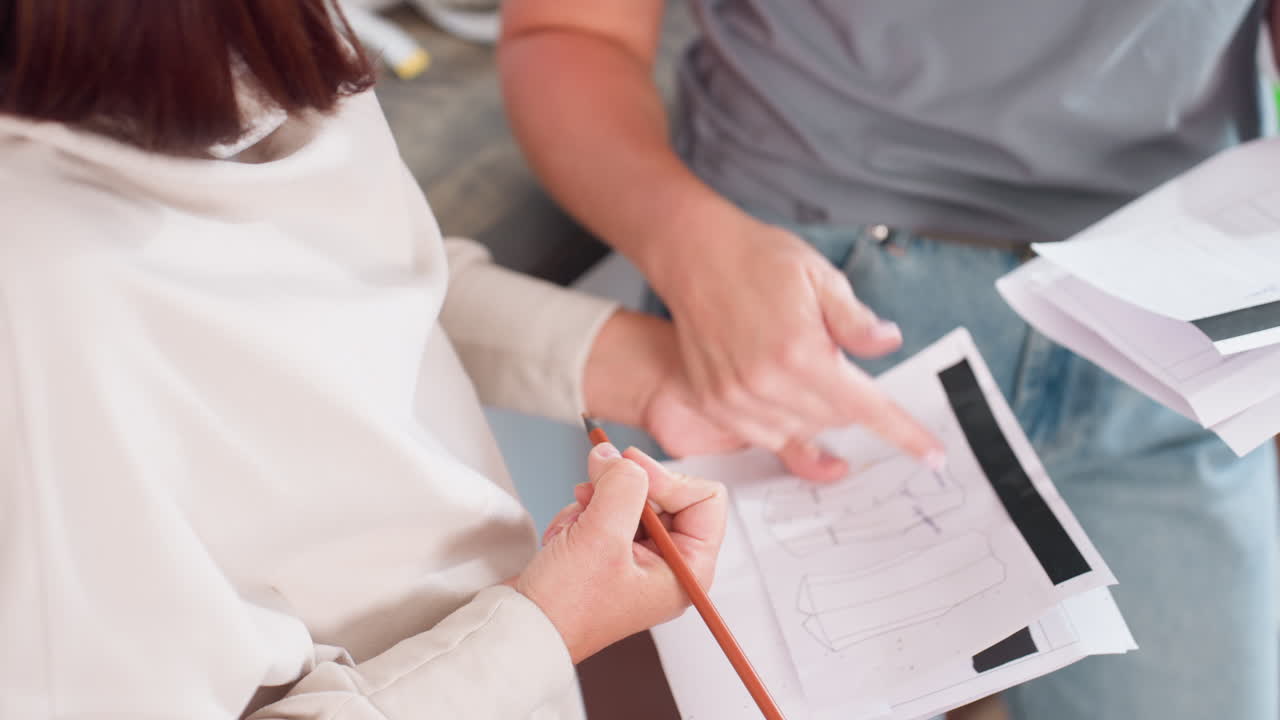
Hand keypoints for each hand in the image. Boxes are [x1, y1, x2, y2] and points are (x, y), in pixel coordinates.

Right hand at [512, 443, 726, 662]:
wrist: (525, 628)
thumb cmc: (568, 606)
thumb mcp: (602, 535)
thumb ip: (621, 484)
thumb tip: (617, 456)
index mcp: (689, 569)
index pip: (704, 498)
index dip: (667, 479)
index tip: (629, 471)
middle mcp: (671, 564)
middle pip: (665, 493)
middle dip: (621, 492)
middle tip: (591, 497)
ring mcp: (641, 558)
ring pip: (629, 497)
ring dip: (595, 503)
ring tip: (574, 528)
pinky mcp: (613, 552)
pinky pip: (606, 510)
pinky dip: (582, 514)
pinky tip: (565, 536)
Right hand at [647, 212, 943, 474]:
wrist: (695, 254)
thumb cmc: (759, 259)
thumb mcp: (821, 277)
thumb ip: (856, 321)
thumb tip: (890, 343)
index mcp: (801, 352)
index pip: (866, 407)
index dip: (903, 433)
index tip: (931, 454)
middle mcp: (766, 382)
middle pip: (835, 420)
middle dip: (849, 399)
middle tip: (834, 359)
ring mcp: (735, 397)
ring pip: (799, 432)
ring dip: (814, 410)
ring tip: (799, 364)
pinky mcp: (714, 401)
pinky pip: (762, 434)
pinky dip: (781, 419)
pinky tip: (778, 384)